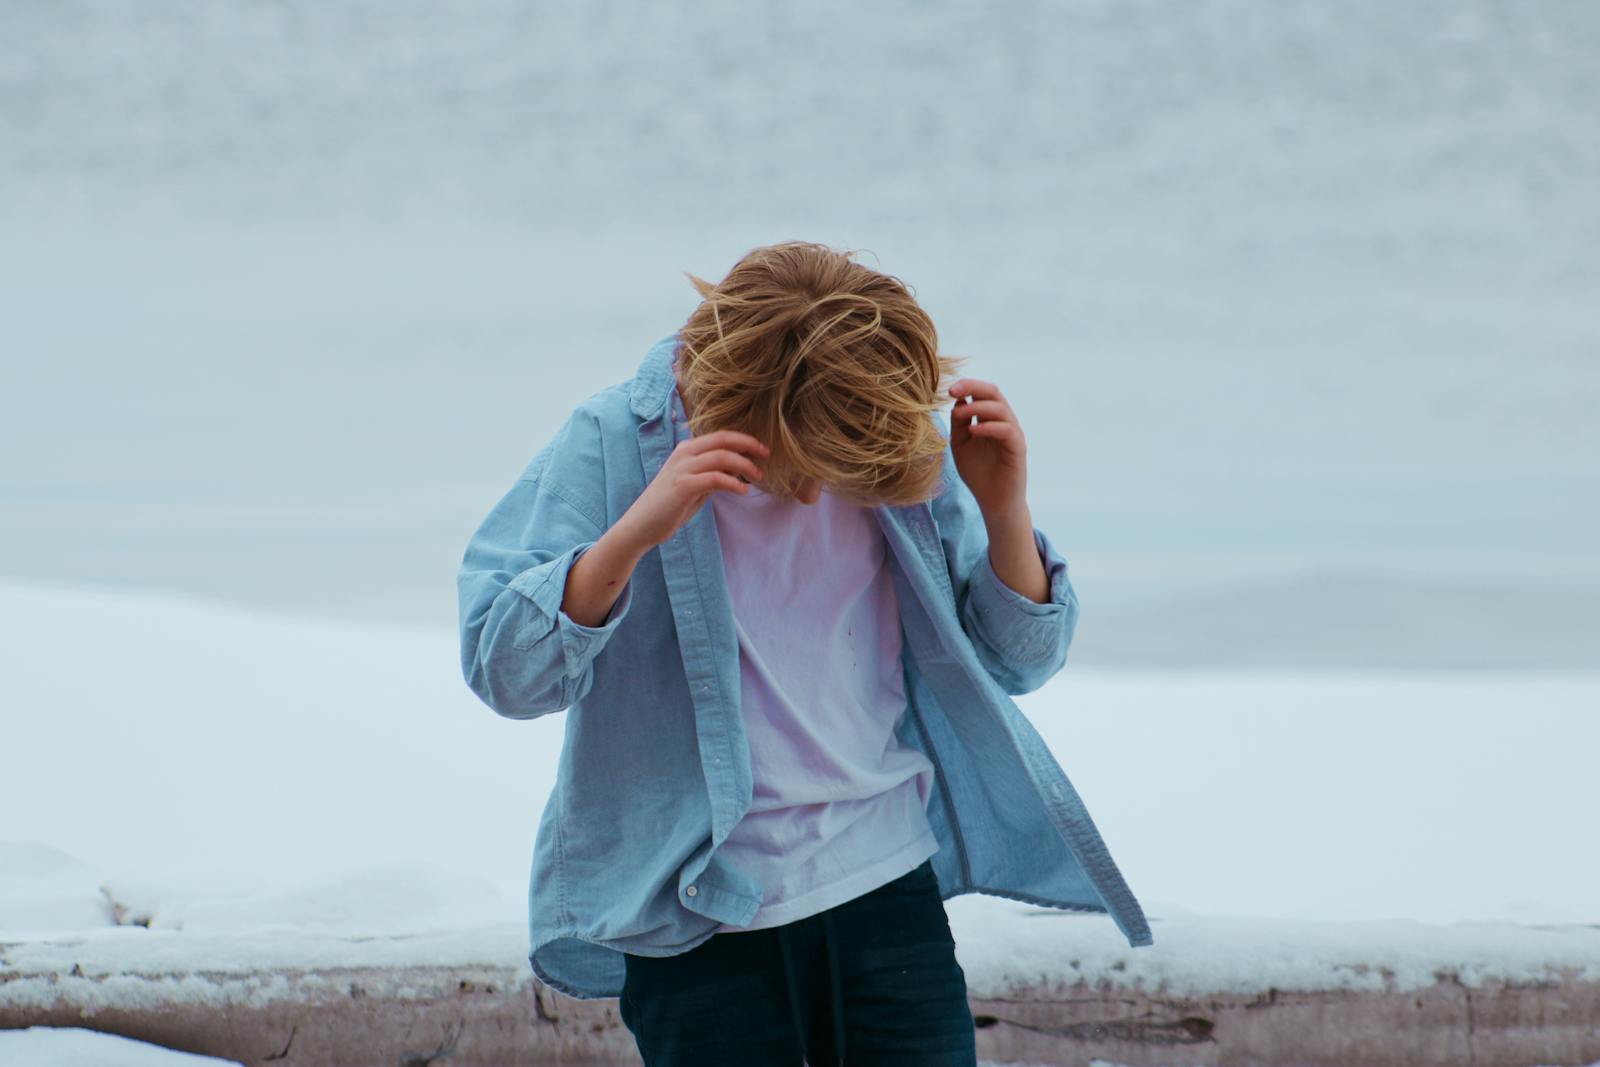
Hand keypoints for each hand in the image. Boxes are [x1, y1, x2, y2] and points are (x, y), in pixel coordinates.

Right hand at [619, 429, 770, 547]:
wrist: (641, 525)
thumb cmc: (669, 507)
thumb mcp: (694, 485)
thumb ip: (712, 474)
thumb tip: (737, 470)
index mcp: (686, 450)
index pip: (720, 436)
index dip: (744, 440)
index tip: (762, 450)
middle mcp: (684, 453)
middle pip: (723, 439)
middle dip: (749, 445)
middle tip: (766, 456)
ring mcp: (682, 468)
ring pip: (721, 457)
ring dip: (744, 465)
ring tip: (758, 477)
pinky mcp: (682, 486)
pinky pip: (715, 478)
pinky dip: (733, 483)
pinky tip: (743, 491)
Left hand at [946, 377, 1028, 521]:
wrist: (993, 502)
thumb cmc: (978, 473)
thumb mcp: (960, 445)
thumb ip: (959, 424)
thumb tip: (959, 400)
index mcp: (990, 419)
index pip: (982, 393)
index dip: (967, 386)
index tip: (948, 389)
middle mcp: (1004, 422)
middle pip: (994, 393)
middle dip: (973, 387)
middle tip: (953, 390)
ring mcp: (1013, 435)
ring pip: (1001, 409)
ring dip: (979, 407)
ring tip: (960, 413)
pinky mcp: (1018, 449)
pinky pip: (1008, 431)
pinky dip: (990, 427)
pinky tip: (973, 430)